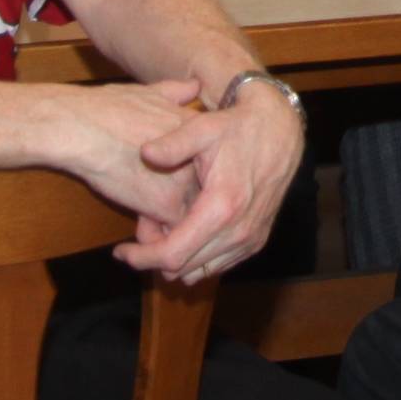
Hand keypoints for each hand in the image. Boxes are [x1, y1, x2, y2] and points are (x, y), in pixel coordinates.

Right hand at [56, 82, 204, 229]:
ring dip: (170, 220)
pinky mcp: (166, 206)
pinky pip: (172, 231)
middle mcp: (201, 158)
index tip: (165, 176)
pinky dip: (156, 234)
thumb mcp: (150, 92)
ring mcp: (186, 183)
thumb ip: (177, 93)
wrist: (82, 128)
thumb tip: (193, 85)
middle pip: (203, 191)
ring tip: (145, 214)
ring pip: (191, 214)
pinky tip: (139, 226)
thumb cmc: (107, 108)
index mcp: (200, 133)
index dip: (186, 174)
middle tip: (155, 200)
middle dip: (182, 199)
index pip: (209, 164)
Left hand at [123, 73, 303, 287]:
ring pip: (200, 272)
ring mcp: (250, 240)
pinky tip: (186, 229)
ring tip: (163, 226)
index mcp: (222, 207)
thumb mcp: (203, 127)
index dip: (141, 258)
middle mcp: (239, 231)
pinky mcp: (256, 241)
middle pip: (183, 269)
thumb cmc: (238, 127)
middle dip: (154, 255)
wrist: (280, 130)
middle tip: (142, 227)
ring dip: (176, 257)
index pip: (172, 254)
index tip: (119, 252)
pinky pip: (218, 265)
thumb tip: (145, 153)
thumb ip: (172, 143)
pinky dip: (197, 256)